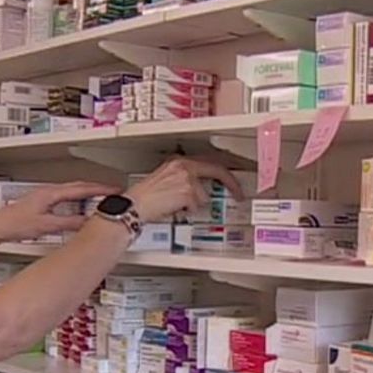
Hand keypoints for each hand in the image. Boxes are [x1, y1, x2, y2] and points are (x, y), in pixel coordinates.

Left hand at [0, 181, 117, 242]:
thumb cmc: (13, 224)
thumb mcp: (45, 225)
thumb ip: (67, 223)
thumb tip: (86, 222)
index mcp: (50, 193)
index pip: (81, 189)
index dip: (100, 190)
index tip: (114, 190)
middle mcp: (47, 191)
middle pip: (77, 187)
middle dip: (96, 189)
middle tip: (112, 193)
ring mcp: (43, 196)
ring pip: (70, 192)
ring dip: (86, 194)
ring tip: (99, 200)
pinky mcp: (39, 203)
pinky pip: (64, 198)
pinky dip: (75, 201)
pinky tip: (77, 209)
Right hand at [121, 157, 238, 222]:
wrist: (133, 206)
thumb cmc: (144, 198)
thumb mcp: (166, 180)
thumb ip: (184, 179)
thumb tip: (201, 190)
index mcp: (178, 161)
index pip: (207, 162)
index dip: (223, 172)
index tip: (231, 179)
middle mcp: (183, 165)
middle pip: (216, 171)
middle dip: (231, 184)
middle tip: (239, 194)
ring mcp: (187, 178)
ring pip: (204, 196)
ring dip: (193, 205)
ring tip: (174, 206)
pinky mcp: (187, 191)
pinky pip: (196, 206)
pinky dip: (186, 211)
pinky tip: (173, 209)